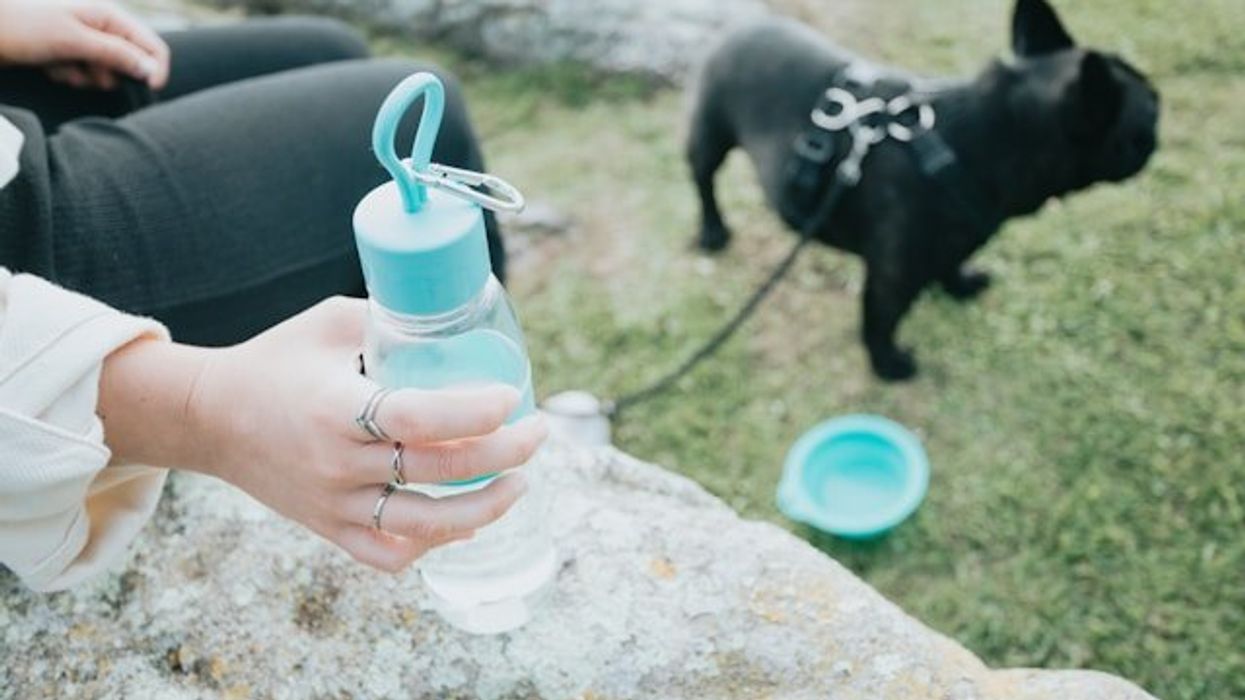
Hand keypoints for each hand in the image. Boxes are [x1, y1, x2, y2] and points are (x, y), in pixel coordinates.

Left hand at [0, 0, 169, 89]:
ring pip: (105, 75)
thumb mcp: (74, 41)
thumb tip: (152, 71)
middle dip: (107, 75)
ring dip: (84, 78)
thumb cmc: (23, 28)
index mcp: (108, 16)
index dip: (155, 69)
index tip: (149, 89)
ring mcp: (85, 43)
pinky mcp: (70, 56)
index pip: (152, 46)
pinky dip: (68, 77)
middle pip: (129, 65)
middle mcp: (101, 28)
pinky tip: (49, 66)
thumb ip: (116, 54)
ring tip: (58, 64)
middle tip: (81, 67)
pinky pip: (84, 77)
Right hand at [98, 297, 547, 572]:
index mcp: (338, 406)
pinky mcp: (328, 529)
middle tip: (538, 430)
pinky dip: (433, 544)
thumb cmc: (277, 360)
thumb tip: (459, 318)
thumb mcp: (332, 323)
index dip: (475, 411)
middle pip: (440, 470)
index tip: (511, 395)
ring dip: (486, 509)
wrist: (208, 418)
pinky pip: (390, 553)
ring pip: (426, 524)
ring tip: (519, 484)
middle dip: (506, 453)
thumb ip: (393, 321)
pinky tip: (463, 520)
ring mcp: (334, 503)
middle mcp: (338, 462)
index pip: (420, 417)